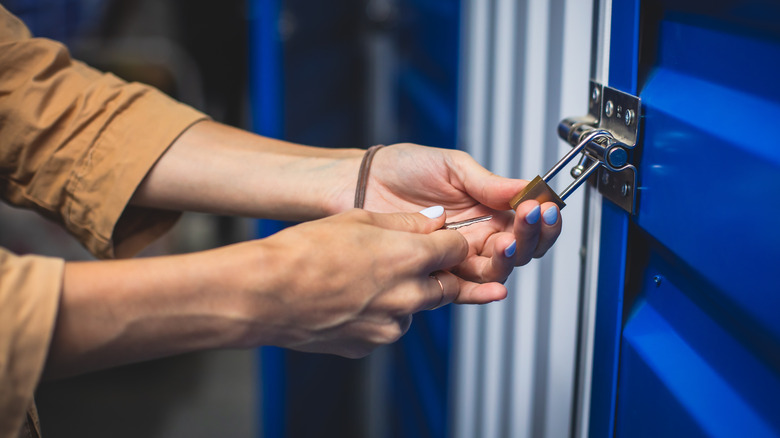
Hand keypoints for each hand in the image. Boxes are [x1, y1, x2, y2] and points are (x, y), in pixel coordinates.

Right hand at [228, 208, 501, 357]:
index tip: (440, 240)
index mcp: (409, 258)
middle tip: (410, 261)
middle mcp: (408, 297)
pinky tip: (348, 300)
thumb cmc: (306, 251)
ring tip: (365, 280)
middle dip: (435, 273)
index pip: (457, 250)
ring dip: (403, 296)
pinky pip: (386, 327)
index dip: (449, 242)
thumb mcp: (358, 219)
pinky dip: (377, 315)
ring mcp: (390, 326)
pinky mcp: (369, 345)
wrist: (267, 294)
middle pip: (446, 286)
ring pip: (413, 309)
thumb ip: (404, 222)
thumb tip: (433, 222)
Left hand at [362, 144, 562, 300]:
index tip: (544, 208)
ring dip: (509, 259)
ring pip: (496, 270)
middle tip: (531, 219)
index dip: (540, 219)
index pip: (525, 222)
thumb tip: (525, 187)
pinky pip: (464, 289)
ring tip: (507, 241)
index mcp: (486, 208)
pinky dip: (482, 292)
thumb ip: (488, 183)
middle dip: (531, 237)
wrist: (361, 181)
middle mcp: (476, 235)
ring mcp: (456, 254)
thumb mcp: (452, 166)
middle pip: (518, 250)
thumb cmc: (403, 168)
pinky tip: (496, 288)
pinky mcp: (435, 271)